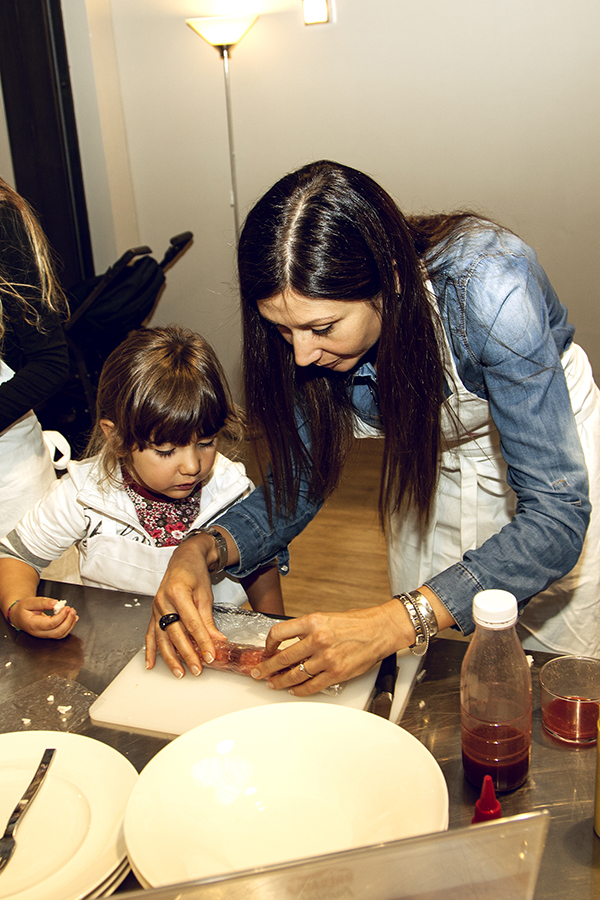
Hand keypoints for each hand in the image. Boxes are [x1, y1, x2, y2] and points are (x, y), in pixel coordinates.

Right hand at [7, 596, 77, 638]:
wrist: (19, 616)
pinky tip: (72, 619)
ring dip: (70, 624)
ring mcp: (44, 635)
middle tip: (72, 610)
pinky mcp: (49, 634)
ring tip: (73, 613)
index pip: (50, 624)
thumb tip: (55, 603)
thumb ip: (42, 602)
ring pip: (60, 635)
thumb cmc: (23, 609)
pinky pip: (60, 634)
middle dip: (68, 621)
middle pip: (57, 632)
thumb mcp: (29, 602)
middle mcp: (39, 632)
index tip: (66, 608)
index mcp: (33, 624)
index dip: (61, 616)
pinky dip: (69, 627)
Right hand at [145, 534, 225, 677]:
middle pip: (175, 633)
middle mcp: (163, 601)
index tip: (210, 656)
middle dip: (187, 654)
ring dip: (170, 658)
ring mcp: (155, 608)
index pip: (192, 624)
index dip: (202, 642)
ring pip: (161, 638)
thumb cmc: (195, 574)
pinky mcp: (153, 613)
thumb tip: (216, 641)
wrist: (183, 559)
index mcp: (178, 593)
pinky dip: (150, 651)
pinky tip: (151, 664)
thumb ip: (208, 620)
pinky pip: (150, 634)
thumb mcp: (205, 594)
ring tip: (179, 673)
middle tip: (198, 669)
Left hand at [250, 600, 412, 696]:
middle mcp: (318, 639)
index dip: (268, 644)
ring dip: (281, 681)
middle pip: (282, 658)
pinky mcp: (336, 674)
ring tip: (273, 684)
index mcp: (313, 622)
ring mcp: (326, 658)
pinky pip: (311, 686)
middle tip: (258, 673)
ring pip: (295, 674)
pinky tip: (293, 690)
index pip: (279, 633)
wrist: (380, 630)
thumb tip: (289, 644)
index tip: (267, 650)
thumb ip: (307, 630)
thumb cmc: (356, 623)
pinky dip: (299, 690)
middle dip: (267, 668)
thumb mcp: (326, 618)